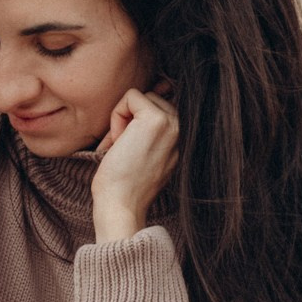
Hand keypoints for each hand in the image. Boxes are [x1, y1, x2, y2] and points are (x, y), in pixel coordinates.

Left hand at [90, 84, 178, 240]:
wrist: (121, 206)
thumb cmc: (125, 184)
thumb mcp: (147, 152)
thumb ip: (151, 129)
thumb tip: (141, 96)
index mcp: (184, 138)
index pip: (160, 107)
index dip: (137, 125)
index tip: (131, 151)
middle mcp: (184, 129)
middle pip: (151, 99)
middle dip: (130, 119)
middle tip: (125, 150)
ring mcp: (172, 123)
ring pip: (141, 97)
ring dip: (123, 119)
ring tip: (123, 148)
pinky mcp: (155, 119)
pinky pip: (131, 96)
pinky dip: (116, 116)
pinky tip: (118, 143)